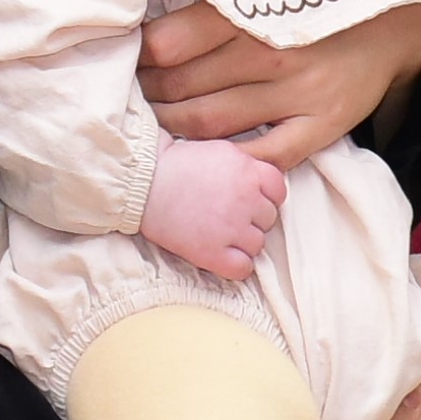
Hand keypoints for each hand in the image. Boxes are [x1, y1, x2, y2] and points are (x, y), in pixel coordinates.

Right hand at [140, 137, 286, 281]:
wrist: (142, 182)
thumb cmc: (175, 164)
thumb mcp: (220, 151)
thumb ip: (246, 166)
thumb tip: (260, 183)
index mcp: (249, 171)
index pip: (279, 191)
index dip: (265, 197)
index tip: (249, 200)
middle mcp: (246, 199)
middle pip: (268, 219)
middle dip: (251, 219)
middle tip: (226, 216)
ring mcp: (231, 228)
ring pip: (257, 245)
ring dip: (242, 243)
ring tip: (218, 234)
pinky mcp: (212, 253)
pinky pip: (243, 268)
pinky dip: (235, 266)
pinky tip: (219, 255)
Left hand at [142, 0, 420, 165]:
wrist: (398, 20)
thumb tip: (154, 20)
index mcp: (253, 9)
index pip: (170, 42)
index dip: (140, 56)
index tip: (128, 59)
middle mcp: (272, 52)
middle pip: (182, 85)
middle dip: (147, 93)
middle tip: (132, 94)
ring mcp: (298, 94)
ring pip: (209, 122)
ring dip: (170, 126)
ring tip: (153, 121)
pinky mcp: (321, 126)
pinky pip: (262, 158)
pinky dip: (226, 162)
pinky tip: (203, 156)